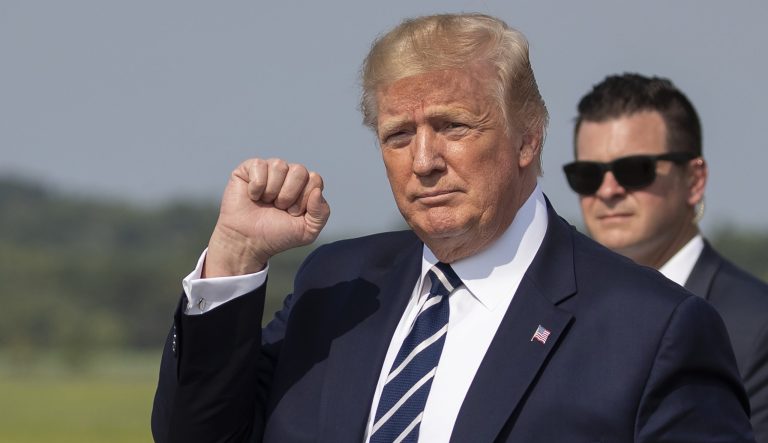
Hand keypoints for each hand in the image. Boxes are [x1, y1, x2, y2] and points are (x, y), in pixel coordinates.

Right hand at [204, 158, 329, 276]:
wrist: (247, 241)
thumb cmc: (277, 235)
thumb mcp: (307, 231)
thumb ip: (322, 213)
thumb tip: (317, 191)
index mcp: (305, 186)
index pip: (315, 180)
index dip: (304, 199)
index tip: (292, 213)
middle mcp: (288, 175)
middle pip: (299, 170)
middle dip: (288, 195)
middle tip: (278, 208)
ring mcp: (269, 170)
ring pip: (279, 166)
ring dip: (272, 191)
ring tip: (265, 202)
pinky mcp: (249, 169)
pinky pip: (259, 165)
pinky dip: (256, 186)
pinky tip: (252, 196)